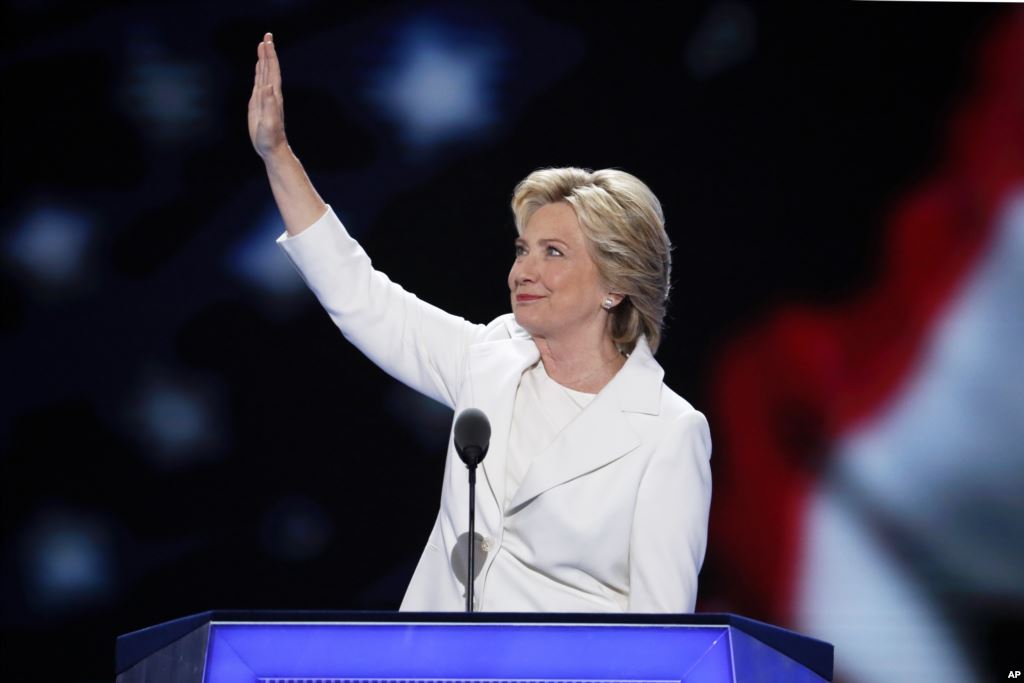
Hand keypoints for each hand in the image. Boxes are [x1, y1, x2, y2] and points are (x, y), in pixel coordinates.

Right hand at [248, 32, 287, 159]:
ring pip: (264, 73)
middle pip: (269, 68)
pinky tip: (258, 66)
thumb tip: (269, 86)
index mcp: (273, 95)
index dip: (270, 55)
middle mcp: (270, 94)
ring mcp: (265, 97)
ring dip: (263, 59)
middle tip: (267, 35)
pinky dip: (258, 72)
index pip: (272, 71)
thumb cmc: (270, 138)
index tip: (267, 41)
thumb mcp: (269, 122)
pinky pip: (258, 82)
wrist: (272, 148)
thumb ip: (269, 104)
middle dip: (268, 51)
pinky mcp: (259, 103)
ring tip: (262, 45)